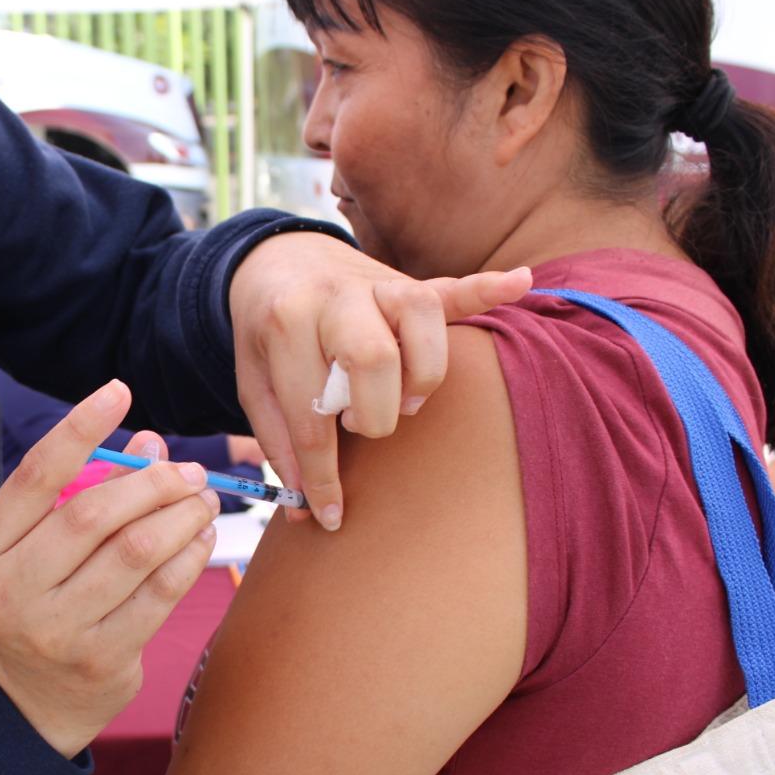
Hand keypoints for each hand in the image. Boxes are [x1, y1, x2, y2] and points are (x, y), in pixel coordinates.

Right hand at [0, 381, 220, 757]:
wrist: (36, 702)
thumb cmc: (46, 603)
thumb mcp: (45, 548)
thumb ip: (89, 491)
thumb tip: (150, 441)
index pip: (34, 478)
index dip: (78, 429)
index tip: (118, 391)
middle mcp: (14, 589)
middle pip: (92, 515)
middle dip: (152, 483)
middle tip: (188, 469)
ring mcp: (56, 629)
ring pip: (134, 553)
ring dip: (180, 517)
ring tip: (202, 498)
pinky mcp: (102, 659)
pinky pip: (159, 594)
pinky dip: (189, 557)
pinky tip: (201, 538)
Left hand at [230, 232, 532, 529]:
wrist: (279, 260)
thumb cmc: (270, 335)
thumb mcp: (255, 384)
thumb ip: (278, 441)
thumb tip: (301, 509)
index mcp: (285, 324)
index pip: (310, 412)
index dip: (321, 474)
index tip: (330, 514)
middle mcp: (335, 298)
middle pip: (372, 358)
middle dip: (374, 412)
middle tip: (360, 426)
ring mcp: (378, 286)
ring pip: (421, 320)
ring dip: (421, 373)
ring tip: (405, 399)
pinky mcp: (412, 285)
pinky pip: (455, 288)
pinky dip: (487, 289)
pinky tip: (519, 283)